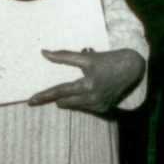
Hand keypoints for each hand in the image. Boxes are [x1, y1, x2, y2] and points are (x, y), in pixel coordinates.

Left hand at [28, 49, 145, 112]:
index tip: (30, 101)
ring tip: (86, 83)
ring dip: (73, 97)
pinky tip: (93, 90)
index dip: (44, 96)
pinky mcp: (105, 110)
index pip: (59, 92)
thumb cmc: (109, 60)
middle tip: (56, 91)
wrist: (133, 68)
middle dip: (59, 97)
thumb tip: (44, 53)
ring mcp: (99, 106)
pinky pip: (86, 107)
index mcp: (87, 85)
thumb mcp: (87, 57)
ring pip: (75, 105)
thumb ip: (64, 57)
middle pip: (65, 102)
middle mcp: (92, 99)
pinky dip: (84, 100)